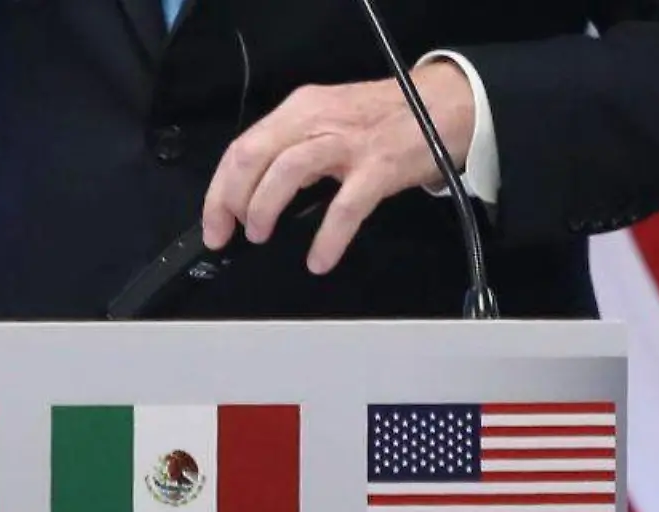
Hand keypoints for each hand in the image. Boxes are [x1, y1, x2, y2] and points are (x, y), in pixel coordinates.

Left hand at [201, 61, 475, 274]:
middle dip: (230, 200)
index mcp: (299, 110)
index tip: (214, 224)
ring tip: (261, 236)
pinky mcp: (379, 167)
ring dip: (264, 207)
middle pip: (254, 156)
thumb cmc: (382, 120)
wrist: (444, 106)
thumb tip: (252, 193)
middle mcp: (316, 119)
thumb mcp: (326, 120)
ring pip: (287, 170)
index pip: (242, 147)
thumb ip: (290, 149)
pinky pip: (345, 206)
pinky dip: (328, 236)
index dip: (219, 189)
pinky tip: (319, 258)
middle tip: (229, 234)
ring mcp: (348, 143)